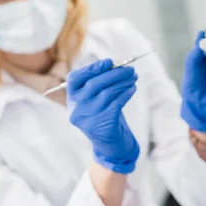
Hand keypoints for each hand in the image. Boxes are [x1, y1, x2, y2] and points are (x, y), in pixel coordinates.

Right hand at [67, 59, 139, 173]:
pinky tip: (132, 89)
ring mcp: (88, 118)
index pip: (75, 79)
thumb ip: (100, 83)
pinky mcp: (102, 125)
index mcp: (72, 98)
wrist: (109, 143)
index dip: (91, 68)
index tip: (109, 62)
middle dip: (114, 74)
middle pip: (94, 84)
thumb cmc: (103, 114)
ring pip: (107, 93)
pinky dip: (126, 94)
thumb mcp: (96, 99)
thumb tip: (115, 66)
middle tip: (130, 69)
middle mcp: (77, 108)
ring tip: (134, 77)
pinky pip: (116, 104)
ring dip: (123, 82)